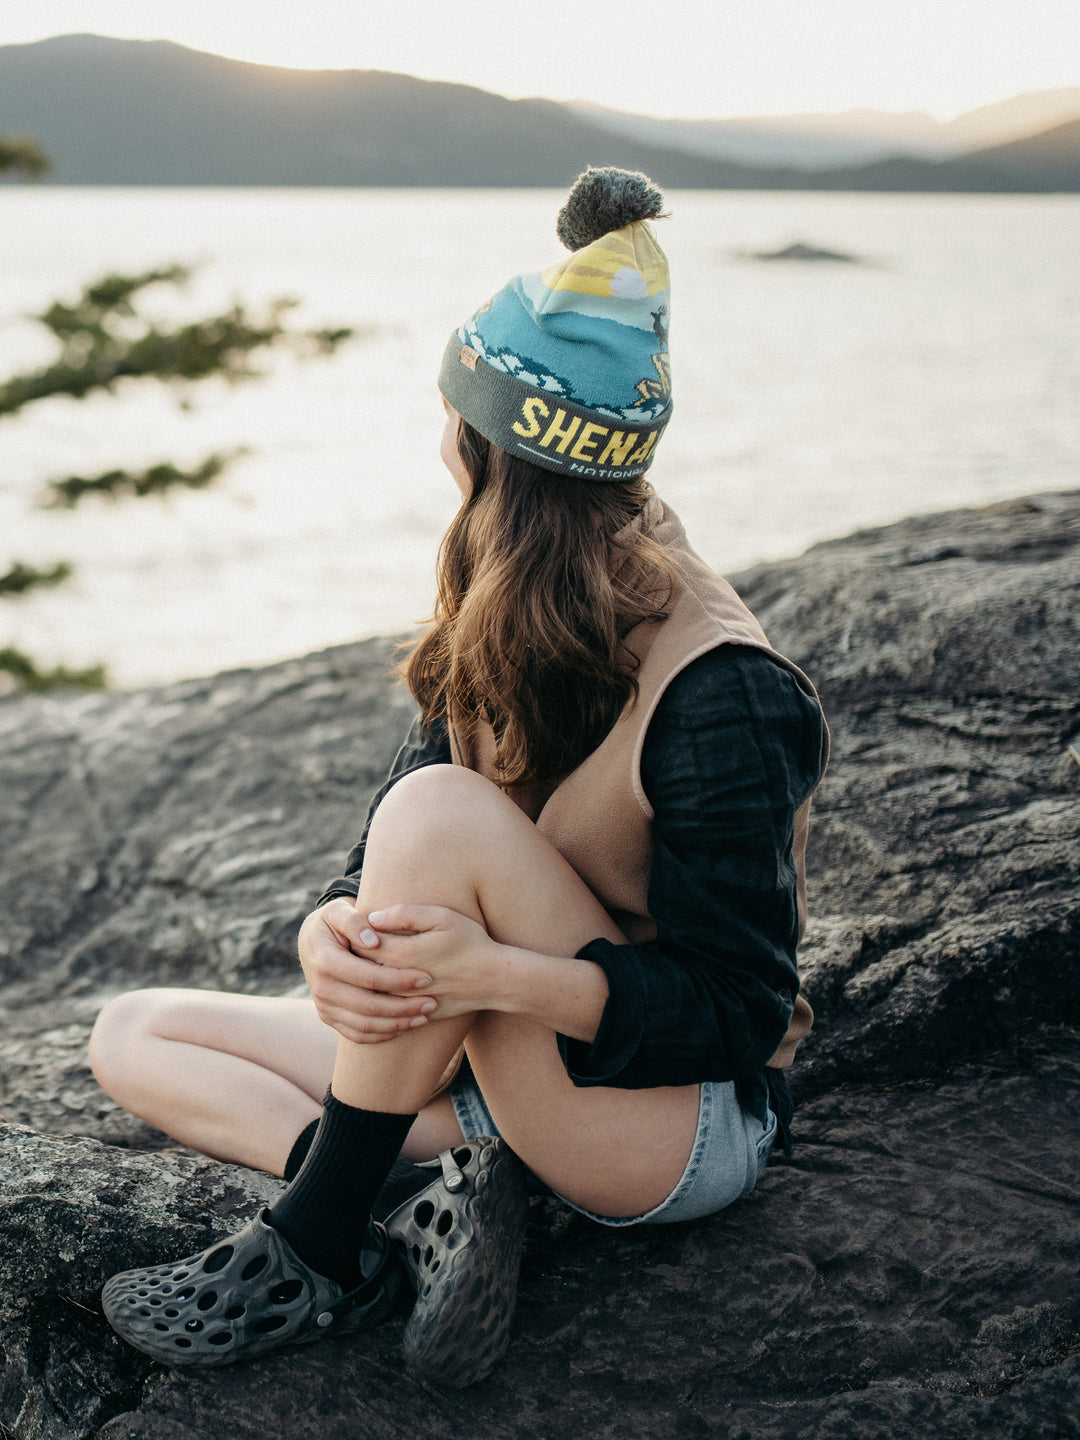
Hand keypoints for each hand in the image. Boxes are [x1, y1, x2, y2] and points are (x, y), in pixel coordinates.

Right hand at [298, 899, 435, 1044]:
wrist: (314, 940)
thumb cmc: (334, 921)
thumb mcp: (339, 911)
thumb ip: (354, 921)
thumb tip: (373, 940)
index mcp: (325, 961)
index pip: (368, 977)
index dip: (398, 980)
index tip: (426, 978)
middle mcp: (321, 988)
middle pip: (368, 1006)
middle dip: (403, 1007)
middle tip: (431, 1003)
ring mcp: (324, 1006)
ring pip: (364, 1025)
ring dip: (397, 1024)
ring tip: (424, 1018)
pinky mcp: (329, 1017)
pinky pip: (356, 1034)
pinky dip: (382, 1034)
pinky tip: (405, 1027)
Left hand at [360, 903, 500, 1021]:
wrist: (493, 979)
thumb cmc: (470, 942)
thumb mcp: (442, 917)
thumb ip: (405, 914)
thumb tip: (373, 917)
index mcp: (402, 954)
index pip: (362, 943)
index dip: (355, 934)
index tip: (357, 926)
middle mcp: (399, 982)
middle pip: (361, 969)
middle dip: (355, 956)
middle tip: (356, 943)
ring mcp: (406, 1003)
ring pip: (371, 992)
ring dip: (364, 980)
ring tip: (365, 964)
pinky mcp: (414, 1016)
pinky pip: (386, 1010)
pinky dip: (379, 999)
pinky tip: (383, 986)